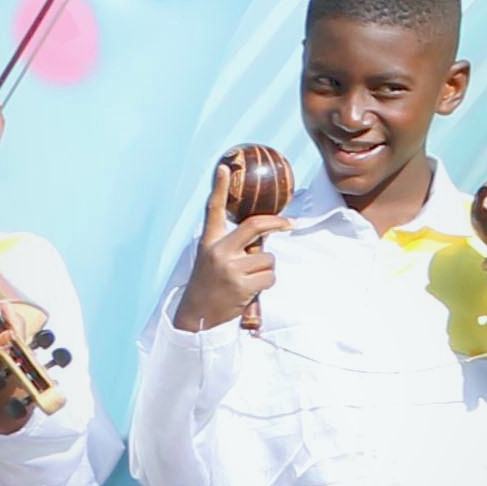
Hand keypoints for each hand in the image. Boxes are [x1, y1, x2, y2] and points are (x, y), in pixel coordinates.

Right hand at [179, 152, 285, 332]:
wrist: (196, 318)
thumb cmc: (210, 287)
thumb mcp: (214, 261)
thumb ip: (233, 246)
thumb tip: (263, 237)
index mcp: (209, 242)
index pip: (214, 210)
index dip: (220, 187)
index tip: (225, 167)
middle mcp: (218, 250)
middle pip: (254, 226)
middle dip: (276, 223)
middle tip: (289, 224)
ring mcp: (230, 266)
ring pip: (268, 258)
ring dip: (265, 270)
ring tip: (247, 282)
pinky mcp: (241, 283)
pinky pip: (270, 276)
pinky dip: (265, 284)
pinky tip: (249, 292)